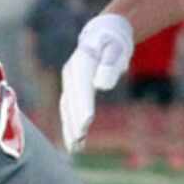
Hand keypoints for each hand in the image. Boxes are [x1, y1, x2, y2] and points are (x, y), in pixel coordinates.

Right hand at [59, 13, 134, 151]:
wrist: (102, 36)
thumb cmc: (113, 43)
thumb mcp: (117, 48)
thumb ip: (110, 65)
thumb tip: (100, 85)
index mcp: (83, 61)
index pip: (83, 86)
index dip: (84, 106)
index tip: (87, 124)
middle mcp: (71, 73)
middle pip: (72, 101)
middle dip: (74, 123)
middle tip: (79, 142)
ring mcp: (69, 82)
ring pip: (67, 108)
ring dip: (69, 128)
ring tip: (74, 148)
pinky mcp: (70, 90)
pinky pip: (68, 110)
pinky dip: (69, 126)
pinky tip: (74, 142)